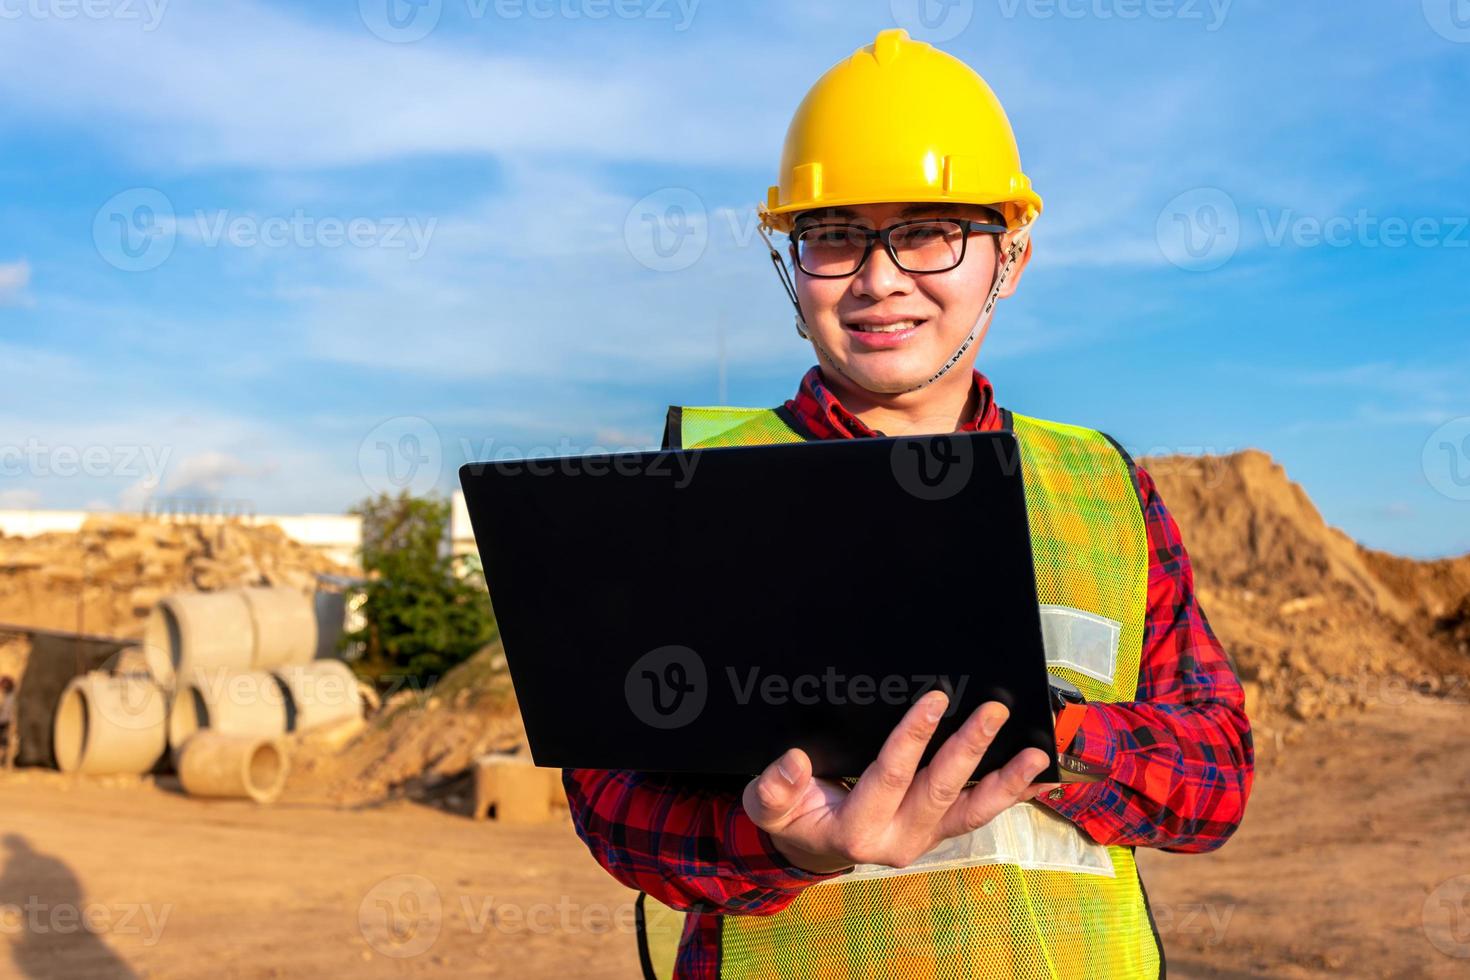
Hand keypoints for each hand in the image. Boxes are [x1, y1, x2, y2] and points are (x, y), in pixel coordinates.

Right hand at [742, 691, 1062, 873]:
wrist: (812, 845)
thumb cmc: (792, 815)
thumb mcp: (768, 805)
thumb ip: (775, 788)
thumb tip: (792, 762)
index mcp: (857, 829)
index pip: (889, 776)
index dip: (912, 739)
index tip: (934, 699)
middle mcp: (898, 838)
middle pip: (940, 790)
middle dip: (969, 748)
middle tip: (993, 710)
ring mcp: (924, 837)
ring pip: (971, 809)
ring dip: (1007, 782)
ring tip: (1037, 756)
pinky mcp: (939, 831)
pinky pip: (978, 812)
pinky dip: (1011, 793)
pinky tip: (1039, 775)